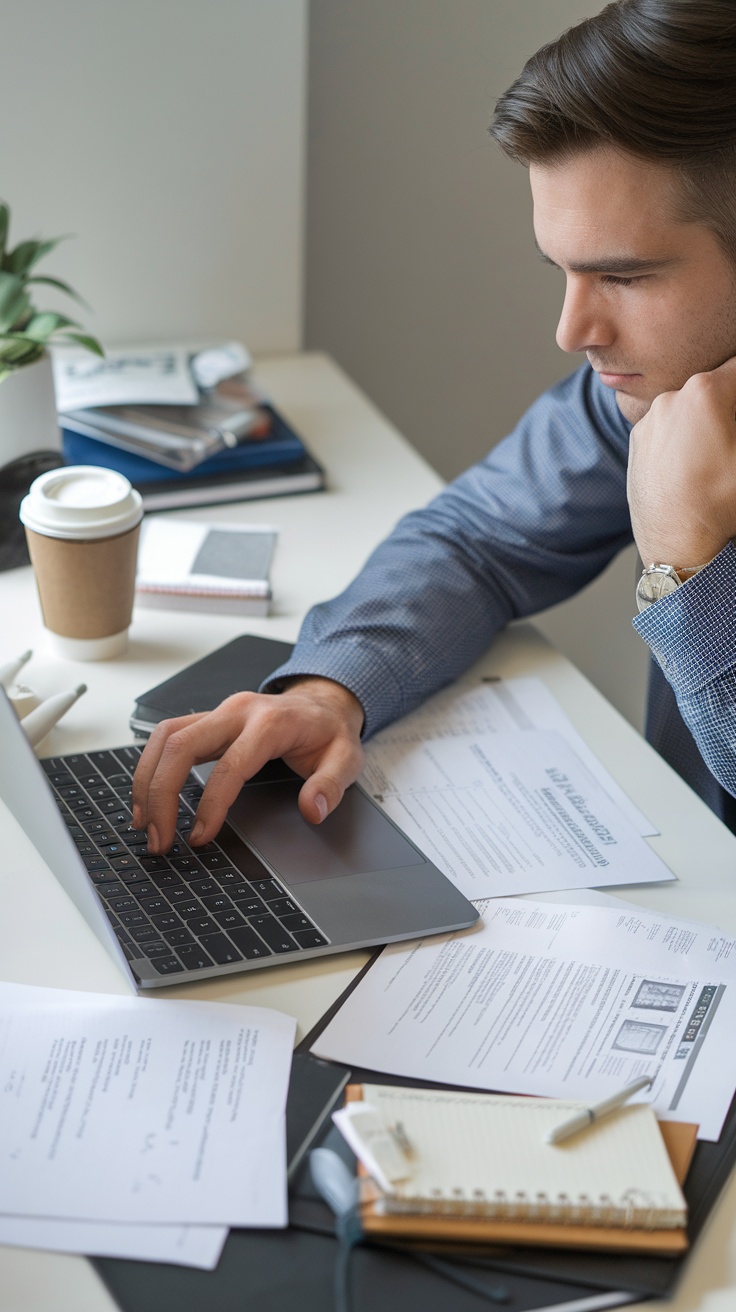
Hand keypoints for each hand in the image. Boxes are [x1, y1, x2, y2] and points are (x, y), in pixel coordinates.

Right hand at [131, 677, 364, 853]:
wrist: (323, 703)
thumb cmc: (329, 733)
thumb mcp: (346, 759)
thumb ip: (330, 786)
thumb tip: (311, 810)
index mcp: (270, 723)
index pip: (229, 766)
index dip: (210, 805)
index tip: (200, 837)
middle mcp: (237, 711)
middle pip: (181, 745)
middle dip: (161, 795)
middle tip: (159, 839)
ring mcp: (219, 711)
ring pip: (165, 737)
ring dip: (147, 781)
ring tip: (144, 823)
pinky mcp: (208, 719)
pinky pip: (168, 737)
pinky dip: (152, 767)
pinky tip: (149, 798)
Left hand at [627, 356, 735, 570]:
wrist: (676, 546)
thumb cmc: (720, 504)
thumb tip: (730, 429)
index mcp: (705, 393)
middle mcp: (671, 398)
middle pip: (715, 388)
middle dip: (730, 408)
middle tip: (729, 446)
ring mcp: (650, 419)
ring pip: (690, 408)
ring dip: (707, 423)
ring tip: (714, 457)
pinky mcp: (637, 441)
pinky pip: (669, 428)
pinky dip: (684, 438)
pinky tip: (693, 466)